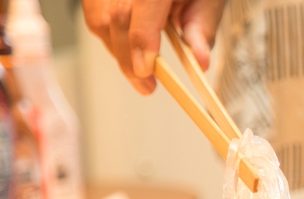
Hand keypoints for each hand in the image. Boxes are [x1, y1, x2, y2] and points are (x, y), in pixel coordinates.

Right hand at [82, 0, 226, 94]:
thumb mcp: (209, 0)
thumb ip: (202, 28)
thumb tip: (200, 61)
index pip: (145, 5)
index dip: (141, 39)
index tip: (146, 71)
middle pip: (117, 16)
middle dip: (128, 58)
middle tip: (146, 85)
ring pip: (100, 18)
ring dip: (117, 50)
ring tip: (140, 70)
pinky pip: (94, 12)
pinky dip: (109, 36)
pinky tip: (127, 50)